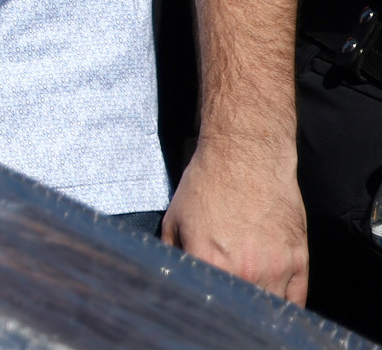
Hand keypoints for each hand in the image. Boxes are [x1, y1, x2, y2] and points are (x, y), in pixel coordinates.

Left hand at [162, 134, 308, 303]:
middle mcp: (245, 272)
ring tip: (248, 310)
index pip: (209, 303)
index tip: (204, 307)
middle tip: (226, 308)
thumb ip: (174, 254)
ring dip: (259, 312)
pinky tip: (273, 308)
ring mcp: (276, 268)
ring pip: (270, 309)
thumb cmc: (207, 184)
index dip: (205, 307)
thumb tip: (171, 277)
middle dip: (234, 311)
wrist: (245, 157)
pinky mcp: (298, 259)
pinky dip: (286, 308)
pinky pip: (296, 300)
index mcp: (210, 263)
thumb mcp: (174, 219)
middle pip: (243, 311)